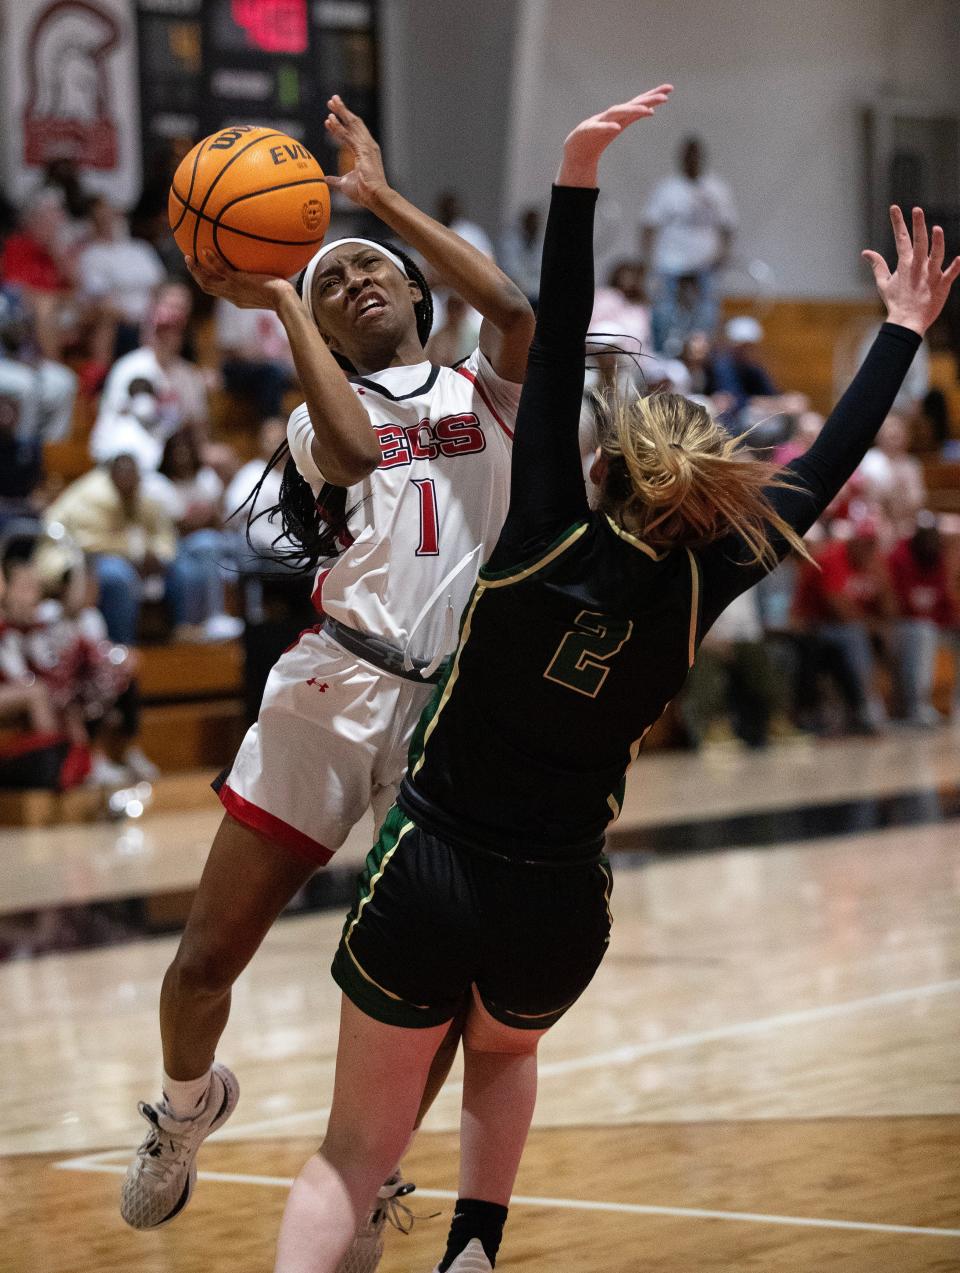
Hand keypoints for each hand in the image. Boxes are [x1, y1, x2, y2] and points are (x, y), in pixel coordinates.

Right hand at [185, 250, 295, 310]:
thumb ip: (266, 281)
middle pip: (207, 287)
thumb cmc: (283, 295)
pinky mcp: (238, 281)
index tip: (203, 272)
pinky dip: (211, 260)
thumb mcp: (271, 289)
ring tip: (189, 257)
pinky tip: (205, 249)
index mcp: (237, 299)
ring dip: (196, 270)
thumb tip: (272, 269)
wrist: (284, 301)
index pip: (218, 291)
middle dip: (196, 275)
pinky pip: (220, 270)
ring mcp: (233, 289)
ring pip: (207, 281)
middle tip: (190, 262)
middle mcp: (232, 296)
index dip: (208, 281)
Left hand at [321, 95, 388, 209]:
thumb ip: (335, 180)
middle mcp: (368, 146)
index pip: (352, 133)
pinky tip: (330, 119)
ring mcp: (367, 146)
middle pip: (353, 123)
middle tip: (332, 100)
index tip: (330, 118)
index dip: (340, 124)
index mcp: (365, 152)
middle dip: (342, 111)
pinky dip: (339, 126)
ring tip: (331, 101)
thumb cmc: (364, 193)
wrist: (375, 197)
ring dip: (341, 112)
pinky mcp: (364, 150)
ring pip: (352, 124)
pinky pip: (348, 135)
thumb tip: (325, 179)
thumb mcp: (345, 184)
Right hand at [558, 85, 672, 186]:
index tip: (669, 89)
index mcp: (620, 115)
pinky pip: (599, 128)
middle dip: (647, 100)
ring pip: (617, 113)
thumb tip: (651, 111)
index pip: (639, 102)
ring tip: (646, 111)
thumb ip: (633, 117)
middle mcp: (611, 115)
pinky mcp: (588, 130)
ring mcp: (599, 121)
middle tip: (665, 97)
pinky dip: (607, 126)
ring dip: (631, 111)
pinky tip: (616, 127)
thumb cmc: (597, 137)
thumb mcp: (618, 126)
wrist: (576, 150)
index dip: (654, 95)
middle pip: (632, 104)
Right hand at [862, 206, 959, 335]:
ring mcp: (931, 275)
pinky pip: (951, 274)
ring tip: (936, 229)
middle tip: (917, 209)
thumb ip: (877, 265)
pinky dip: (956, 267)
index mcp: (905, 264)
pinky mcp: (942, 285)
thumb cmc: (896, 303)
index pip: (901, 239)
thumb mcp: (883, 283)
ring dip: (936, 242)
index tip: (894, 208)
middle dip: (917, 225)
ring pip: (936, 255)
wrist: (906, 323)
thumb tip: (865, 252)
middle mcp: (918, 267)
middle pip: (919, 242)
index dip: (897, 222)